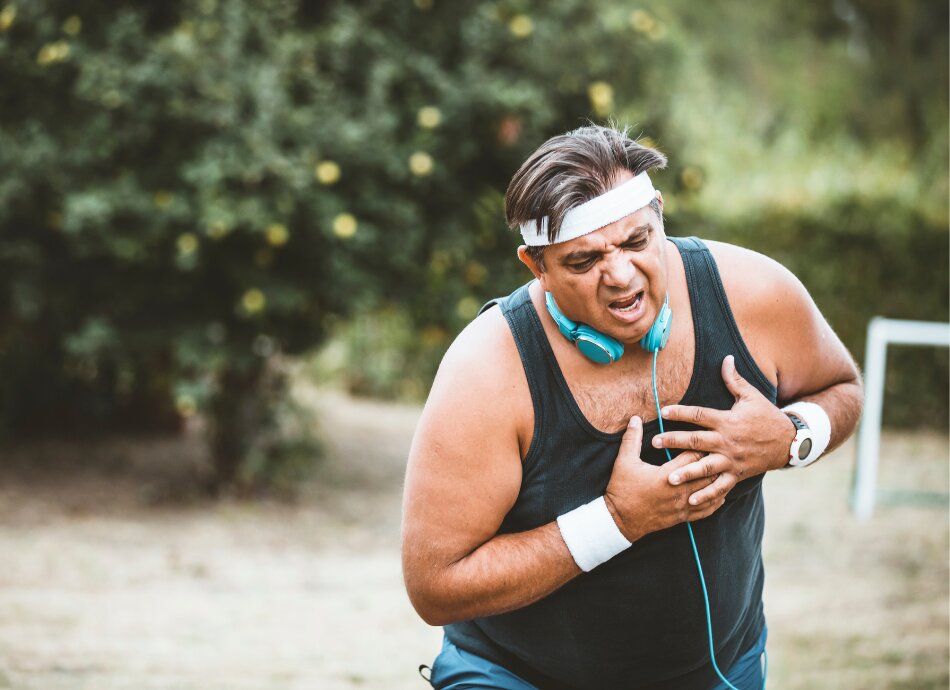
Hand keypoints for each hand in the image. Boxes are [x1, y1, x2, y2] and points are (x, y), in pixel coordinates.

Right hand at [604, 416, 726, 542]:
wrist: (620, 520)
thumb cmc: (622, 489)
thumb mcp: (624, 461)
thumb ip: (631, 438)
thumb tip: (635, 418)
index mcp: (666, 475)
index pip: (692, 457)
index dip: (699, 446)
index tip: (703, 437)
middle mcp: (678, 491)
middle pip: (706, 473)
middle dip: (713, 461)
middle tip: (720, 451)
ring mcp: (682, 506)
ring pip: (709, 492)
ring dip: (717, 480)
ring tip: (724, 470)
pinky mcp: (682, 517)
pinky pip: (706, 510)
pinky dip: (715, 501)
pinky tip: (719, 494)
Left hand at [651, 355, 795, 506]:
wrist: (789, 441)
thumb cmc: (767, 416)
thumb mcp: (751, 396)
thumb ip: (734, 380)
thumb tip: (725, 358)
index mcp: (727, 420)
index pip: (699, 415)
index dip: (680, 412)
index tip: (663, 411)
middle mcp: (727, 441)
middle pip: (696, 441)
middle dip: (674, 441)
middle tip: (654, 442)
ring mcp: (732, 460)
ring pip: (706, 467)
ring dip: (687, 472)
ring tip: (669, 477)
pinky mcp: (737, 474)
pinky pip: (720, 487)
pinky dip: (707, 495)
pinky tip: (691, 501)